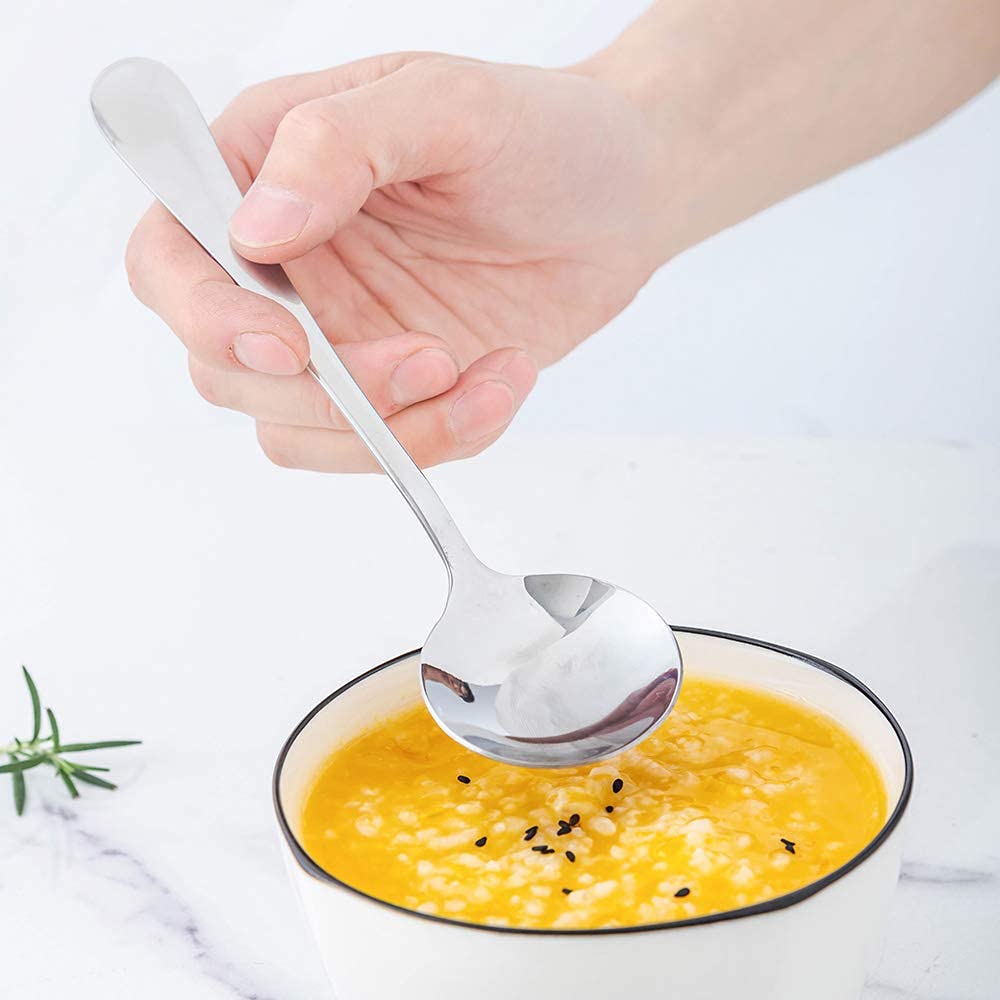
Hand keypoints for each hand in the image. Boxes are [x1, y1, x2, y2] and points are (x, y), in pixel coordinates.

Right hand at [125, 53, 666, 471]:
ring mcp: (337, 337)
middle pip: (225, 369)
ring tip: (487, 371)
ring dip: (390, 427)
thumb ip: (337, 146)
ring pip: (297, 430)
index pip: (170, 260)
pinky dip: (442, 436)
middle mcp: (284, 269)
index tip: (289, 344)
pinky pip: (381, 448)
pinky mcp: (392, 389)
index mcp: (262, 176)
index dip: (205, 317)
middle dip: (327, 391)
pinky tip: (503, 379)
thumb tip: (253, 228)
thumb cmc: (539, 132)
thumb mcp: (447, 103)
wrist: (621, 200)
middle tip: (428, 358)